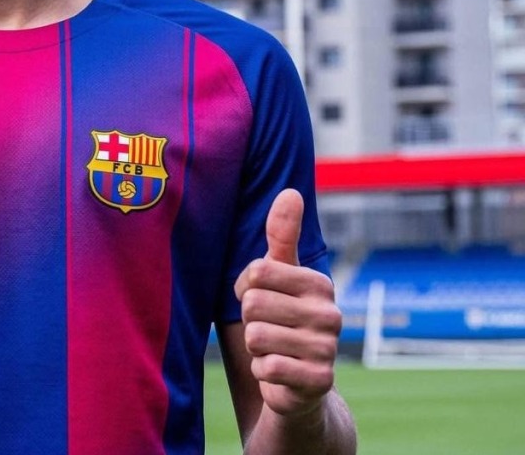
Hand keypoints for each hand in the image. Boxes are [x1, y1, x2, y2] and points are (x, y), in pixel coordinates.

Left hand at [233, 189, 341, 417]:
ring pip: (256, 336)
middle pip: (253, 304)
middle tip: (269, 329)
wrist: (298, 385)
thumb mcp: (280, 276)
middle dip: (250, 320)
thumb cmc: (282, 319)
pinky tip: (279, 373)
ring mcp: (328, 349)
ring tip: (274, 351)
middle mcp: (330, 314)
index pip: (256, 272)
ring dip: (255, 348)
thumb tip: (291, 191)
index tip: (260, 299)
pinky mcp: (319, 381)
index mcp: (319, 283)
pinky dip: (263, 373)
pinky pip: (266, 368)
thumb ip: (282, 235)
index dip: (246, 289)